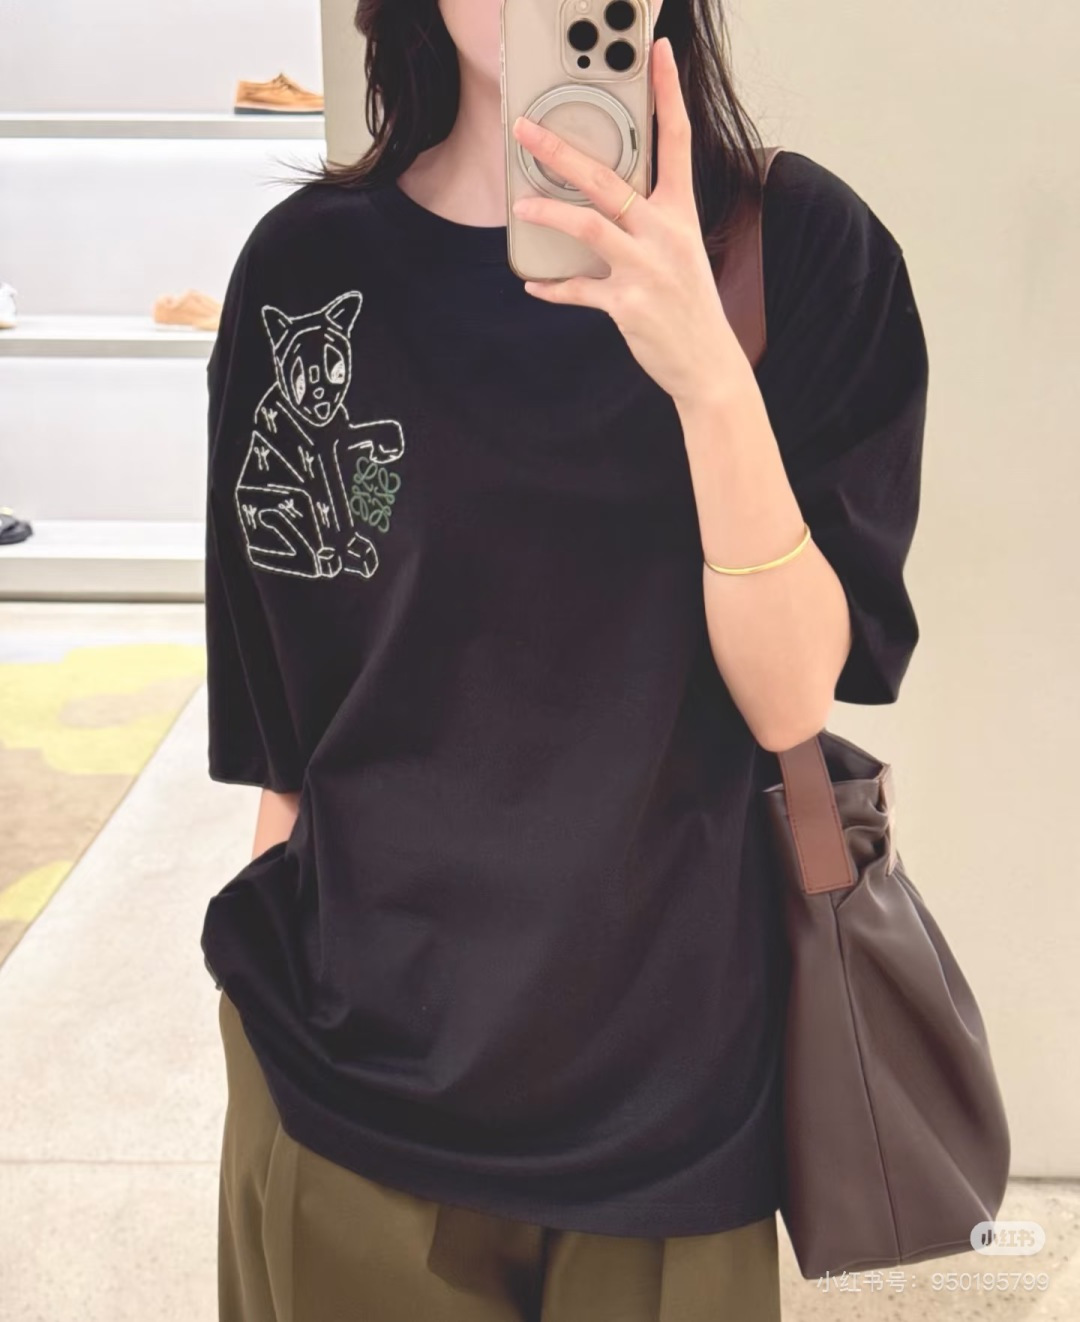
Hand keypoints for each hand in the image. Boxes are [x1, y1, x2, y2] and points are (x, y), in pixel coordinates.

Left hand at [510, 37, 746, 409]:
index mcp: (681, 214)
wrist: (708, 364)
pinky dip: (553, 288)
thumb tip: (604, 202)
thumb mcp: (681, 252)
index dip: (669, 93)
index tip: (658, 53)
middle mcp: (664, 234)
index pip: (678, 141)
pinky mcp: (626, 304)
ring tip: (520, 204)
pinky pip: (578, 290)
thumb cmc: (691, 305)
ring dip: (548, 212)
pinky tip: (534, 285)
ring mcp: (645, 268)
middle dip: (561, 150)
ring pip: (587, 225)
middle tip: (526, 129)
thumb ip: (649, 222)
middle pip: (608, 179)